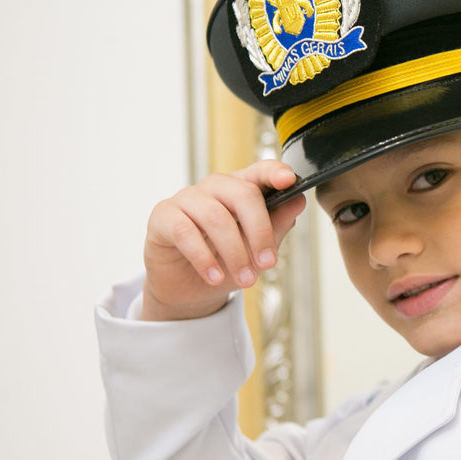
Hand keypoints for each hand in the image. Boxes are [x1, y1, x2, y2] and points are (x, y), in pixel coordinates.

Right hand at [141, 160, 306, 320]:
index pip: (259, 171)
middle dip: (260, 232)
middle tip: (268, 264)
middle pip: (242, 194)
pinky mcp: (163, 216)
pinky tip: (214, 277)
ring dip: (235, 253)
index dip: (274, 172)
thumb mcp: (257, 248)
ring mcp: (186, 198)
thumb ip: (277, 224)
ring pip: (215, 217)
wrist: (188, 288)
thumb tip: (297, 201)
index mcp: (241, 189)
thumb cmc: (225, 261)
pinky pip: (185, 232)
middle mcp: (214, 187)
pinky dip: (204, 258)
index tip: (290, 181)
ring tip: (245, 279)